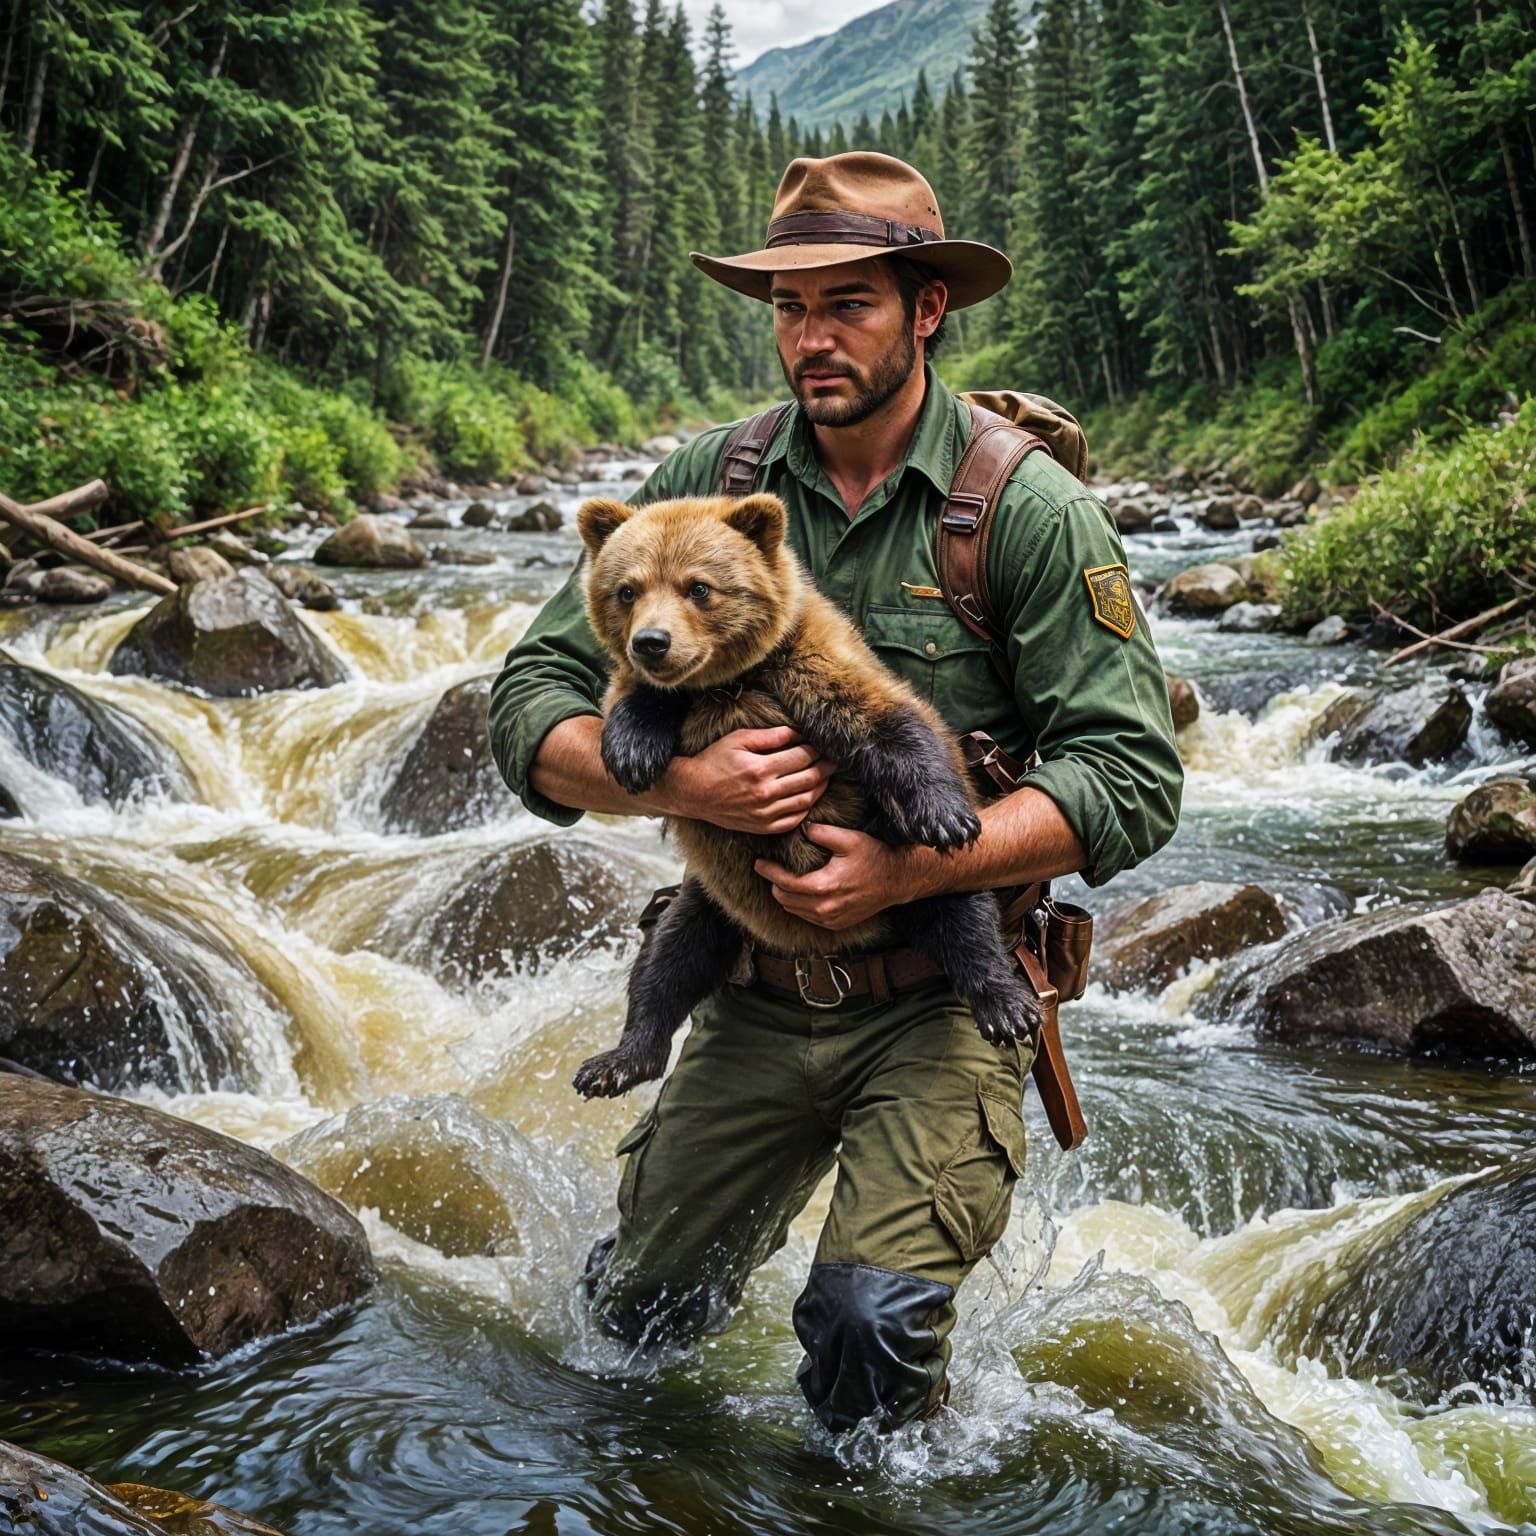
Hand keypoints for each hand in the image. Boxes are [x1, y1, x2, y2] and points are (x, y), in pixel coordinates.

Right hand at [663, 725, 835, 834]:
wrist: (694, 792)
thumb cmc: (714, 761)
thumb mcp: (738, 739)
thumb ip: (770, 736)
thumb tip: (797, 732)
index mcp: (760, 769)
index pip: (801, 757)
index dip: (816, 749)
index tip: (823, 745)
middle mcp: (765, 793)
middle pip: (808, 778)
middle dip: (826, 767)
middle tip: (835, 760)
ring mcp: (765, 813)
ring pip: (805, 800)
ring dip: (821, 787)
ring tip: (826, 776)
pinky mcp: (763, 827)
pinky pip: (794, 819)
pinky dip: (807, 807)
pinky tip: (810, 796)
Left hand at [754, 822, 935, 930]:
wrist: (897, 880)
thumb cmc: (875, 857)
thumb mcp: (848, 839)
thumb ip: (822, 833)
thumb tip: (801, 827)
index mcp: (823, 887)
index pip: (784, 883)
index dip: (768, 872)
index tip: (758, 862)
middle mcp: (824, 908)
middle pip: (784, 899)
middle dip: (774, 884)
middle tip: (769, 868)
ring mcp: (831, 918)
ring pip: (794, 910)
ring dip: (786, 895)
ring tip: (784, 878)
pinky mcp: (837, 923)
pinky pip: (808, 917)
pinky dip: (799, 905)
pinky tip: (802, 891)